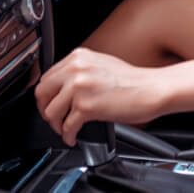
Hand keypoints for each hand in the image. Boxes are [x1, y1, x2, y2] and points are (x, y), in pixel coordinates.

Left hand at [35, 47, 167, 144]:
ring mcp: (80, 87)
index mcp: (78, 57)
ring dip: (56, 125)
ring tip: (65, 129)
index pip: (46, 76)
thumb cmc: (132, 80)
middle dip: (45, 110)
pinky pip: (67, 126)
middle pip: (42, 93)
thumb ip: (79, 71)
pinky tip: (73, 137)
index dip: (45, 95)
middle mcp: (76, 69)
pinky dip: (68, 135)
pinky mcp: (86, 107)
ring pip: (51, 112)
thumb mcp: (101, 64)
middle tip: (53, 119)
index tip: (49, 103)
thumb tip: (62, 87)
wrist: (152, 88)